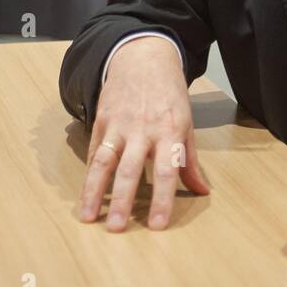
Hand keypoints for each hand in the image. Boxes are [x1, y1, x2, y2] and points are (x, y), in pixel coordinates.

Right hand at [79, 36, 209, 230]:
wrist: (144, 58)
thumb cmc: (170, 94)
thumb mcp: (186, 123)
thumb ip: (190, 160)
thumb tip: (202, 192)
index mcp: (170, 131)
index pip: (168, 170)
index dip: (162, 199)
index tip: (157, 225)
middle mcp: (143, 129)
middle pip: (130, 169)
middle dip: (122, 200)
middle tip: (116, 229)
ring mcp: (119, 124)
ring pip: (104, 161)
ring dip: (94, 191)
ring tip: (87, 217)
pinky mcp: (102, 119)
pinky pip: (94, 149)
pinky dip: (89, 173)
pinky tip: (84, 194)